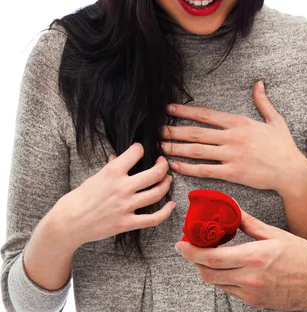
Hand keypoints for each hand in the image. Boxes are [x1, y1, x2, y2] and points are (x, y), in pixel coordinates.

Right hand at [51, 143, 175, 250]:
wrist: (68, 223)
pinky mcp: (127, 223)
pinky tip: (172, 205)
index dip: (141, 149)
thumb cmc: (80, 198)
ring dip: (166, 184)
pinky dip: (166, 212)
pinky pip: (153, 218)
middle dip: (163, 165)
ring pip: (157, 192)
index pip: (137, 152)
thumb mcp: (95, 176)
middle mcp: (122, 187)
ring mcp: (126, 206)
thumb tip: (119, 156)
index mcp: (113, 172)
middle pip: (155, 173)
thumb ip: (111, 166)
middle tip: (163, 163)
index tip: (142, 151)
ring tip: (167, 179)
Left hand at [160, 82, 306, 193]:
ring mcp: (231, 155)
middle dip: (173, 131)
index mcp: (240, 122)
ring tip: (160, 147)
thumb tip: (259, 83)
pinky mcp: (232, 173)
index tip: (169, 109)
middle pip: (196, 133)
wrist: (291, 171)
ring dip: (176, 149)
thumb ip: (263, 102)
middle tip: (156, 130)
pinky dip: (188, 168)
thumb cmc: (283, 146)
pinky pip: (205, 170)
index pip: (206, 115)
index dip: (186, 111)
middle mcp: (232, 137)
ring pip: (197, 151)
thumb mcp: (275, 120)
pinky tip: (175, 166)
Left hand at [175, 210, 306, 309]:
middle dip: (195, 261)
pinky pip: (231, 290)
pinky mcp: (256, 302)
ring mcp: (252, 294)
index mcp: (254, 257)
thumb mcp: (274, 233)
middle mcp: (249, 279)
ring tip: (210, 254)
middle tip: (191, 247)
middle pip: (208, 274)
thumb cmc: (303, 255)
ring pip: (217, 284)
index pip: (211, 258)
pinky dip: (224, 278)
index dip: (191, 252)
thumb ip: (248, 223)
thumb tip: (232, 211)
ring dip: (208, 270)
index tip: (181, 244)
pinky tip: (229, 266)